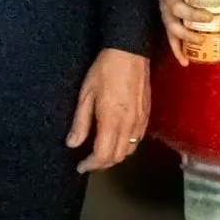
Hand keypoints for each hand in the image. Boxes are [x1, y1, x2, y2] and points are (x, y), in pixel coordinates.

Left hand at [66, 48, 150, 172]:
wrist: (130, 52)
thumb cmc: (104, 70)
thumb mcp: (86, 94)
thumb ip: (80, 122)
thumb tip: (72, 144)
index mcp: (112, 121)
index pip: (103, 155)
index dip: (91, 164)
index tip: (80, 166)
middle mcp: (129, 125)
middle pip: (117, 157)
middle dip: (102, 163)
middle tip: (88, 161)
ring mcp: (140, 121)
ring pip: (129, 150)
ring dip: (115, 156)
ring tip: (101, 152)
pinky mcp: (146, 115)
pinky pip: (138, 139)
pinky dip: (127, 146)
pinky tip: (117, 139)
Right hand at [157, 0, 219, 65]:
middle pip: (176, 6)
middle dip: (192, 14)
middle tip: (208, 17)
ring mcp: (165, 11)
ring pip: (172, 25)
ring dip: (187, 34)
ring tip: (200, 39)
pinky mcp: (167, 23)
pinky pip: (170, 39)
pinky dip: (177, 52)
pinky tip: (185, 62)